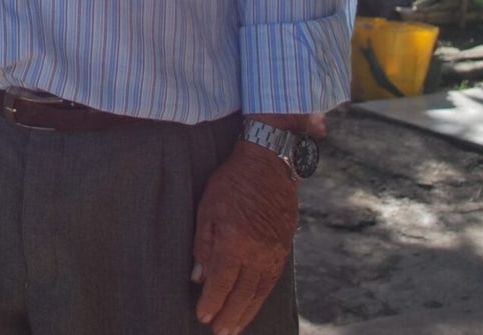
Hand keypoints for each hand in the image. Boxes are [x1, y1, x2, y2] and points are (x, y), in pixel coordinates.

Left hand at [192, 142, 297, 334]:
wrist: (269, 163)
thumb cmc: (232, 182)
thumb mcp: (207, 208)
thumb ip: (203, 245)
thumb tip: (198, 277)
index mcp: (235, 241)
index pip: (221, 283)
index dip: (211, 303)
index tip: (202, 317)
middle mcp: (258, 252)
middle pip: (242, 294)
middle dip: (229, 316)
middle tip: (218, 332)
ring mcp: (274, 252)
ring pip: (259, 292)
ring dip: (246, 313)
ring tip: (234, 328)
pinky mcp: (284, 249)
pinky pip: (271, 282)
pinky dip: (260, 298)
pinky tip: (252, 306)